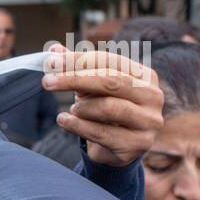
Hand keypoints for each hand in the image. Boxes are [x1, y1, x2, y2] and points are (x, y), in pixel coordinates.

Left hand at [42, 44, 162, 167]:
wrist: (117, 149)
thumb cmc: (105, 112)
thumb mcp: (92, 88)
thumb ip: (76, 68)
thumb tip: (53, 50)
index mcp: (145, 76)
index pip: (110, 61)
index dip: (79, 60)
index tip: (51, 62)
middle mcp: (153, 96)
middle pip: (111, 82)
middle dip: (75, 79)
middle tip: (47, 81)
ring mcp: (148, 122)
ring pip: (109, 108)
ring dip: (82, 107)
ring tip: (72, 109)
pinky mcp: (137, 145)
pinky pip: (101, 133)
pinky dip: (77, 126)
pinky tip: (64, 120)